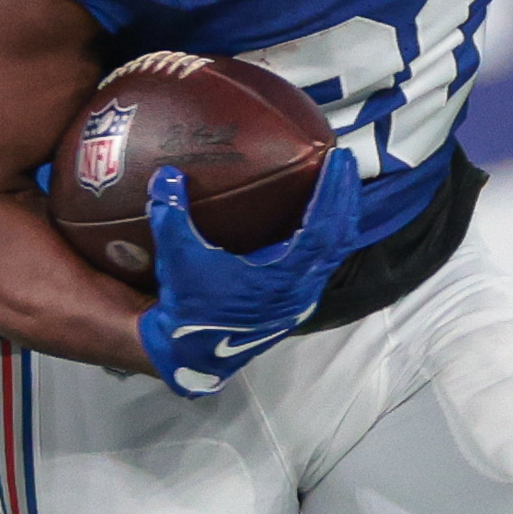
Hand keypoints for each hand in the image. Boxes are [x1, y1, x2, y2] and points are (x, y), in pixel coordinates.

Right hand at [136, 149, 360, 396]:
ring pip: (336, 251)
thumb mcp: (177, 259)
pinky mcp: (296, 300)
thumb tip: (167, 174)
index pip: (322, 228)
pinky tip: (323, 217)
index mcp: (282, 276)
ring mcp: (302, 297)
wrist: (192, 353)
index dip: (333, 193)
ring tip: (339, 183)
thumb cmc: (189, 307)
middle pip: (340, 235)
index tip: (338, 160)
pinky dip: (331, 234)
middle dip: (345, 195)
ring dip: (341, 215)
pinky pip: (325, 261)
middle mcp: (301, 287)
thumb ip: (171, 216)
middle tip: (343, 160)